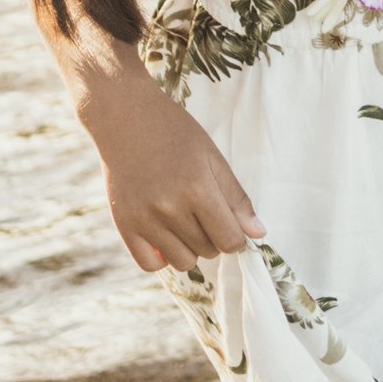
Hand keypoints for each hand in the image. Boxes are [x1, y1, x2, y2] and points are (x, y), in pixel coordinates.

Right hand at [87, 82, 262, 273]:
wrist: (124, 117)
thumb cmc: (174, 132)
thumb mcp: (212, 156)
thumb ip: (236, 197)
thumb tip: (258, 234)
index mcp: (197, 188)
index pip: (230, 240)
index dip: (236, 237)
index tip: (230, 224)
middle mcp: (169, 208)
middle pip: (208, 251)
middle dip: (213, 236)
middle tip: (202, 210)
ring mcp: (144, 219)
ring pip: (183, 262)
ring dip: (190, 248)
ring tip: (184, 220)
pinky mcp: (124, 225)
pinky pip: (150, 264)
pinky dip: (162, 256)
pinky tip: (164, 234)